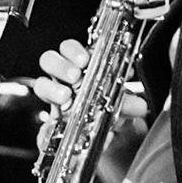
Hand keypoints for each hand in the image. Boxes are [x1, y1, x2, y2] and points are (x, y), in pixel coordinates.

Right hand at [30, 39, 147, 120]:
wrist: (110, 134)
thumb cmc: (111, 107)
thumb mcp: (122, 102)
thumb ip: (129, 103)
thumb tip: (139, 106)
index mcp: (81, 66)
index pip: (68, 49)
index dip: (73, 51)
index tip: (84, 59)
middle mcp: (64, 80)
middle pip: (48, 60)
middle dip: (60, 65)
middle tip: (75, 76)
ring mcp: (55, 101)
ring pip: (41, 85)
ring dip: (52, 89)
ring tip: (66, 96)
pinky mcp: (50, 125)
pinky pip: (41, 127)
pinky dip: (47, 130)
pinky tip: (60, 129)